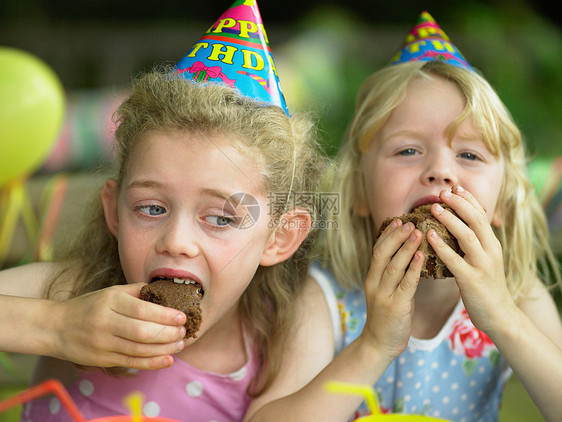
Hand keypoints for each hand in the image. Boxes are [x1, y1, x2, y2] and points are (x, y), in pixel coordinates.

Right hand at [47, 283, 186, 368]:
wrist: (55, 327)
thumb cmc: (90, 306)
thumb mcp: (111, 292)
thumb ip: (136, 291)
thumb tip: (164, 290)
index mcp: (111, 301)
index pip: (143, 310)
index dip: (166, 315)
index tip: (182, 317)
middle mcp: (106, 322)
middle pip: (143, 332)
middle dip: (168, 333)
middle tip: (184, 332)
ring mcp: (103, 343)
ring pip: (139, 349)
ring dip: (164, 349)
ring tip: (180, 344)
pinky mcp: (102, 359)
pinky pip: (131, 362)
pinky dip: (152, 362)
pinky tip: (167, 359)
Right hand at [362, 219, 422, 358]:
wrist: (379, 344)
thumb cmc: (387, 317)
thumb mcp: (386, 292)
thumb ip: (394, 275)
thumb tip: (410, 255)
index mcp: (372, 278)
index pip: (377, 250)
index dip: (387, 234)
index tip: (398, 220)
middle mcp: (374, 284)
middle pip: (382, 253)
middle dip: (396, 236)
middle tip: (410, 222)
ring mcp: (383, 295)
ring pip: (393, 266)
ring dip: (406, 248)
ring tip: (418, 233)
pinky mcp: (395, 307)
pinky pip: (406, 284)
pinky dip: (414, 268)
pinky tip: (422, 256)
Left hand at [427, 185, 515, 334]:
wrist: (499, 315)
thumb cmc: (486, 286)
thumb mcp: (484, 259)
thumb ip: (474, 243)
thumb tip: (457, 224)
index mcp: (492, 244)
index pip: (481, 215)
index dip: (468, 200)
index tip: (455, 187)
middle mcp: (490, 251)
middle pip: (476, 220)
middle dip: (459, 204)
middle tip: (442, 192)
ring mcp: (482, 265)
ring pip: (467, 236)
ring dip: (450, 220)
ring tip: (434, 208)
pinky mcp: (472, 280)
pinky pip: (455, 260)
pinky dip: (442, 247)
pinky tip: (429, 237)